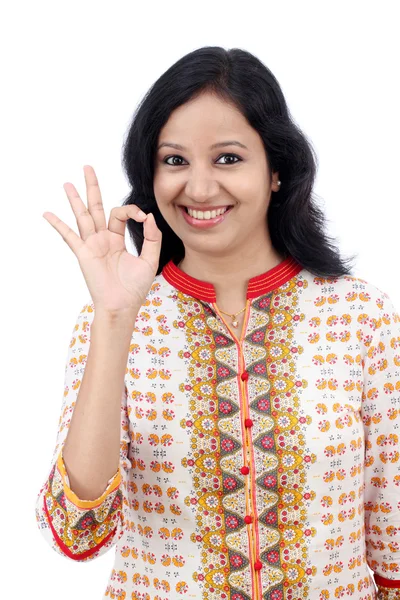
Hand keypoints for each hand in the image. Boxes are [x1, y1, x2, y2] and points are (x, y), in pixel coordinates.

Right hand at [42, 165, 161, 317]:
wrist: (122, 305)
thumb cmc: (135, 288)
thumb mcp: (149, 260)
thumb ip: (152, 238)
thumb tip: (148, 216)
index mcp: (117, 239)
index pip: (121, 214)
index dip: (132, 211)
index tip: (142, 217)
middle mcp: (102, 239)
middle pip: (96, 207)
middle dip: (92, 187)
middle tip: (88, 167)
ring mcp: (92, 245)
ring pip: (82, 216)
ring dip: (75, 199)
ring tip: (67, 183)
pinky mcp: (84, 253)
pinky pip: (69, 236)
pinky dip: (58, 225)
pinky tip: (47, 213)